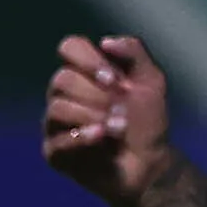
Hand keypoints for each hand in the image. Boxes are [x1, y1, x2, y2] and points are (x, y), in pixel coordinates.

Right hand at [45, 35, 177, 206]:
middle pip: (62, 79)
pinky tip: (101, 138)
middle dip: (97, 95)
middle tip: (122, 110)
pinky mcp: (55, 152)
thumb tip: (105, 42)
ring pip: (57, 108)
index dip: (89, 60)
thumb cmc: (148, 122)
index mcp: (84, 72)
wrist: (150, 164)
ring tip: (119, 128)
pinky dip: (81, 137)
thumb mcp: (152, 81)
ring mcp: (56, 123)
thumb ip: (134, 52)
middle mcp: (64, 94)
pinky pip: (57, 140)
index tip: (114, 80)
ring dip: (92, 116)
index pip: (69, 47)